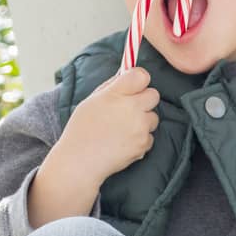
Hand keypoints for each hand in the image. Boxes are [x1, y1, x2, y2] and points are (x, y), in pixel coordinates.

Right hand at [64, 65, 161, 182]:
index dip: (139, 80)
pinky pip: (150, 136)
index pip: (142, 75)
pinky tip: (124, 142)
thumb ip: (112, 86)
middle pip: (154, 95)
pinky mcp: (144, 143)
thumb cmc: (82, 130)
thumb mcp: (92, 100)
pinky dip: (140, 139)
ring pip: (153, 117)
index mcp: (116, 94)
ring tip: (123, 129)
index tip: (134, 86)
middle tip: (129, 109)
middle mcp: (131, 108)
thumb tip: (126, 74)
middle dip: (144, 100)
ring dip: (143, 121)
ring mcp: (140, 127)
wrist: (80, 161)